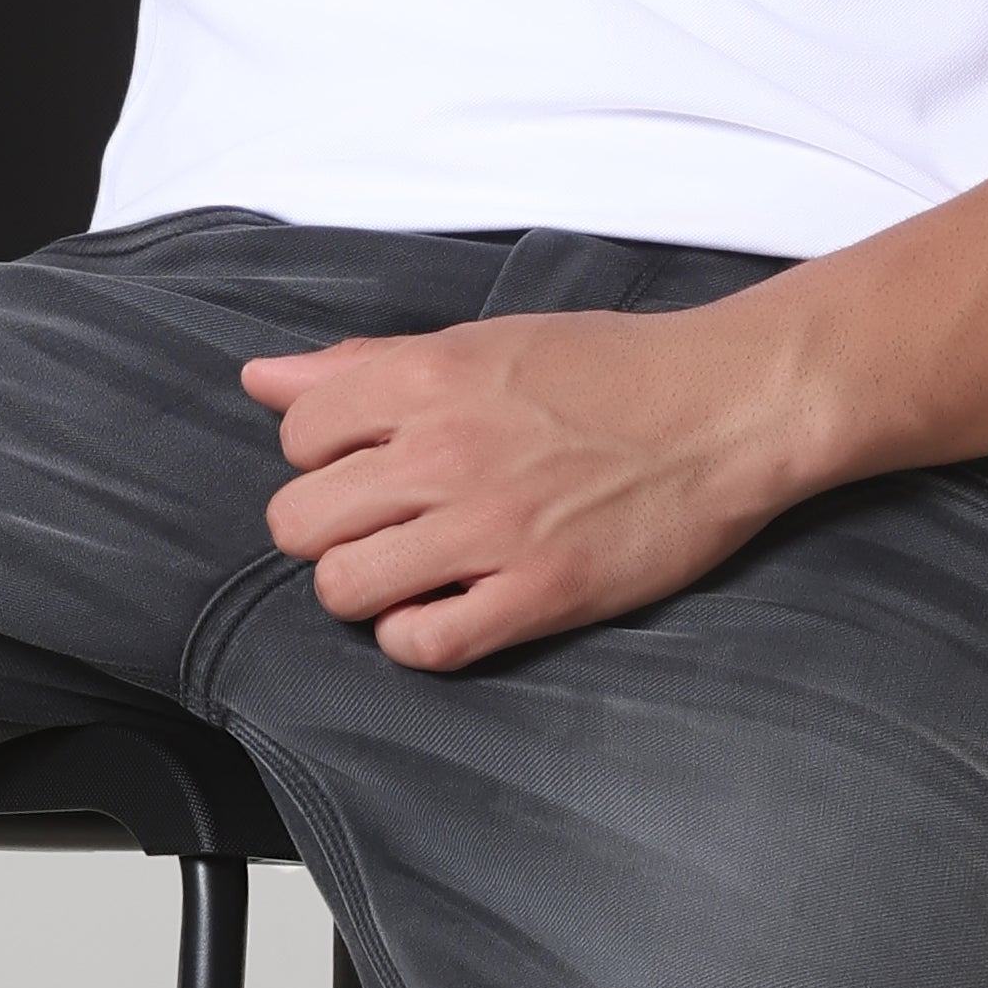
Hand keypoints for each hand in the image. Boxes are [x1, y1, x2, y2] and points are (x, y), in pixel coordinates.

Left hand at [241, 303, 808, 671]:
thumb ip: (366, 364)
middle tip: (380, 522)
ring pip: (345, 589)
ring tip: (409, 569)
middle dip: (327, 528)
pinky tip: (446, 608)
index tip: (364, 460)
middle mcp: (445, 451)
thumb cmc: (611, 367)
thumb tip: (263, 380)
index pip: (297, 435)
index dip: (322, 454)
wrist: (724, 406)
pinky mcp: (538, 594)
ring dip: (364, 587)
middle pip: (300, 521)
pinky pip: (423, 646)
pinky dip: (416, 638)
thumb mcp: (481, 341)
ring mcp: (490, 528)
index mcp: (427, 377)